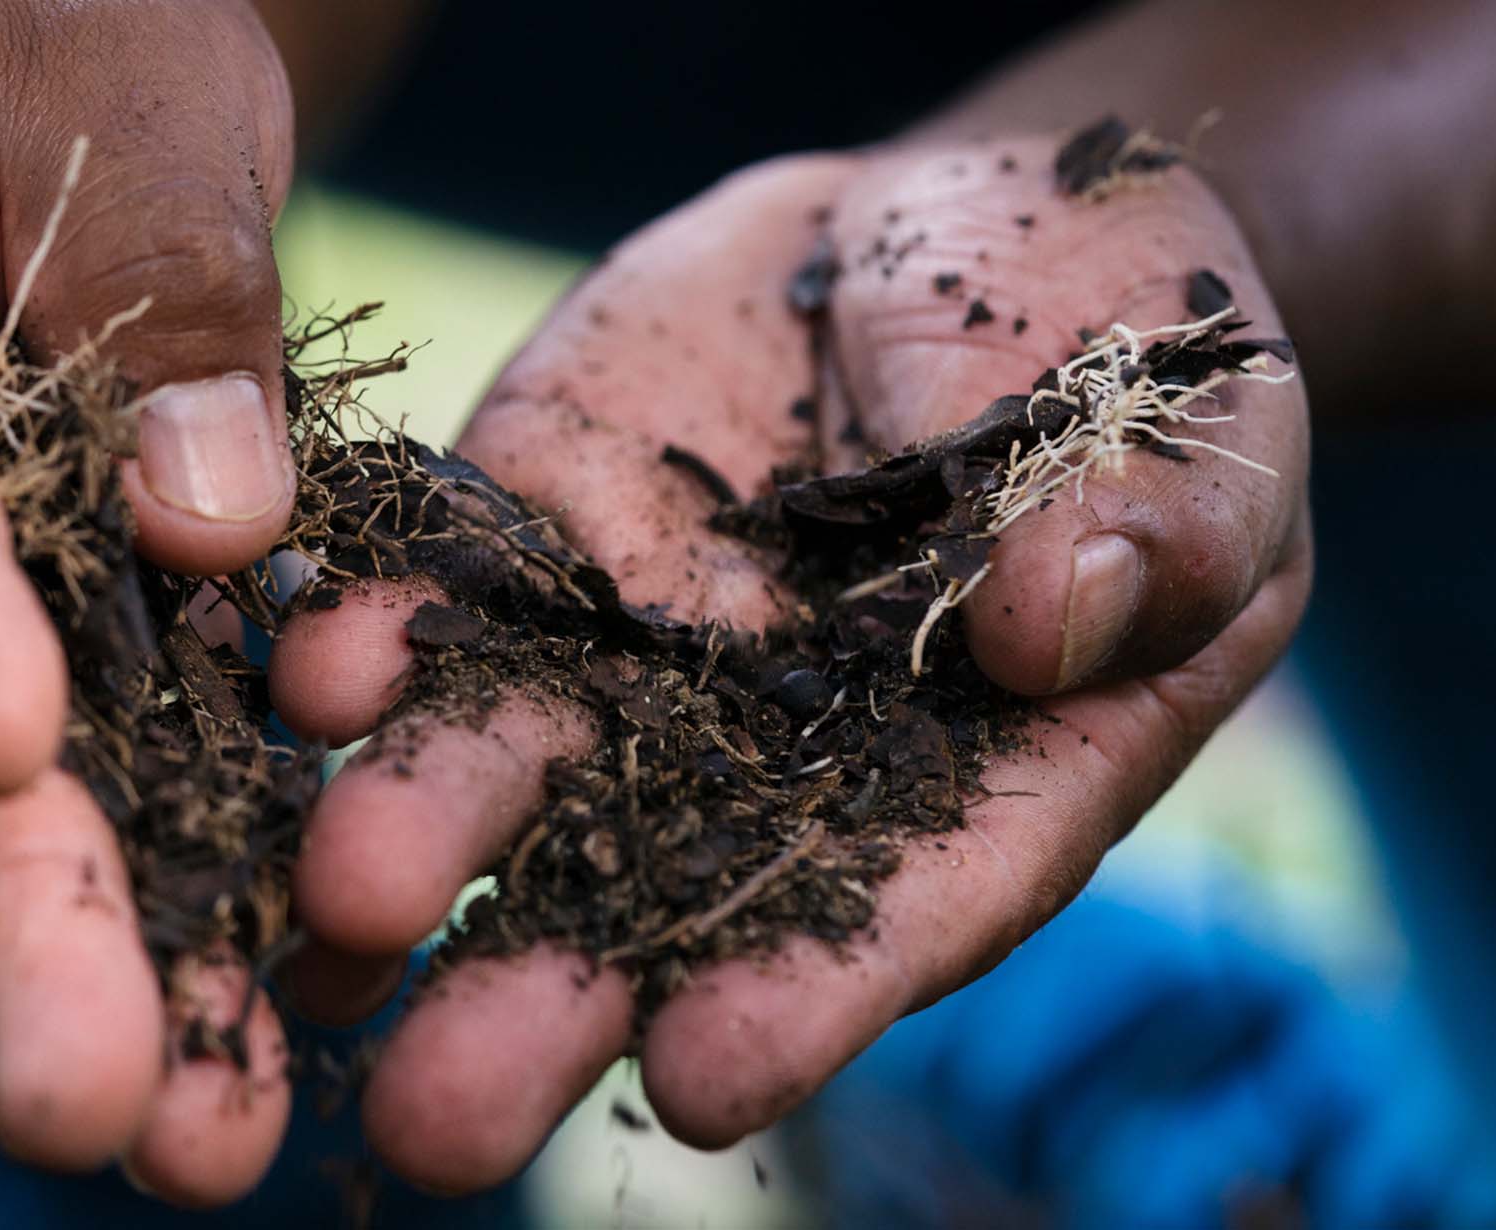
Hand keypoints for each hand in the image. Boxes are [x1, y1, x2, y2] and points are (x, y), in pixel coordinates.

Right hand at [0, 0, 309, 1204]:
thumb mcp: (122, 58)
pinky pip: (74, 763)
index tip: (10, 763)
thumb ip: (156, 258)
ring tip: (196, 1144)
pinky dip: (169, 890)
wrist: (36, 42)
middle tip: (87, 1101)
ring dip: (93, 963)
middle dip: (2, 904)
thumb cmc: (59, 6)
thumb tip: (210, 527)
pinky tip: (265, 1027)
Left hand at [269, 138, 1311, 1190]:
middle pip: (658, 888)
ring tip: (324, 911)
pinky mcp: (536, 519)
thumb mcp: (1195, 428)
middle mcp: (774, 744)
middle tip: (442, 1119)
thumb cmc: (1126, 350)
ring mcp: (635, 637)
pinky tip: (299, 679)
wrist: (957, 228)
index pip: (895, 906)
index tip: (710, 1078)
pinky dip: (371, 631)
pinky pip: (447, 579)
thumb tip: (1057, 625)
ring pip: (514, 757)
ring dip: (412, 837)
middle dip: (547, 997)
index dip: (809, 991)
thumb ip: (1150, 529)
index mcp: (971, 771)